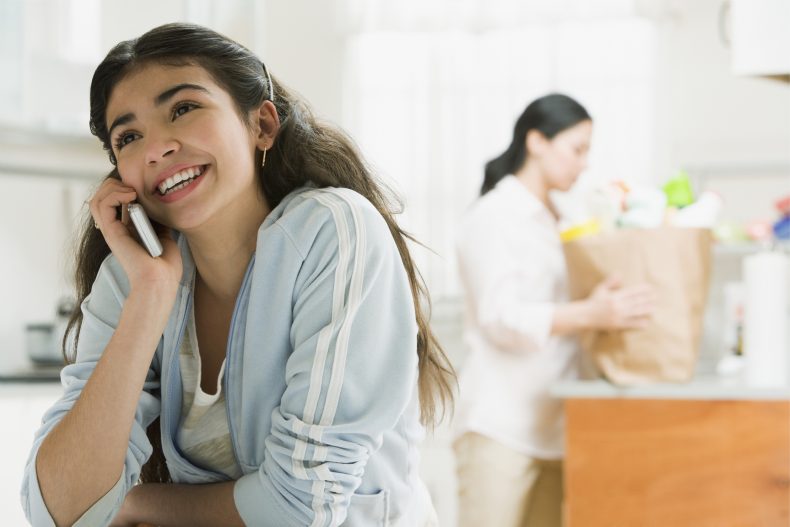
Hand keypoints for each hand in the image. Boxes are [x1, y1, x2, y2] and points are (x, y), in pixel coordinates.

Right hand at [88, 177, 181, 294]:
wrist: (161, 281)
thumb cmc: (165, 265)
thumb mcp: (165, 236)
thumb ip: (158, 221)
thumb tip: (160, 206)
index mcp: (127, 229)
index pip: (114, 201)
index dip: (124, 188)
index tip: (143, 188)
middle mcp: (116, 229)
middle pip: (102, 197)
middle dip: (116, 184)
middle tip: (135, 189)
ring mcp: (112, 231)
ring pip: (97, 199)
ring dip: (113, 187)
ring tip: (132, 192)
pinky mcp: (111, 233)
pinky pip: (102, 205)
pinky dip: (115, 194)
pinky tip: (131, 197)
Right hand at [586, 275, 653, 330]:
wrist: (585, 316)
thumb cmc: (593, 301)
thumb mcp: (600, 289)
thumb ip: (610, 282)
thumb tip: (619, 273)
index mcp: (614, 296)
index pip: (631, 292)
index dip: (641, 290)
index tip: (650, 288)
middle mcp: (617, 306)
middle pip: (635, 301)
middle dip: (647, 299)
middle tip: (657, 297)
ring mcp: (617, 316)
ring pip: (635, 312)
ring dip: (646, 309)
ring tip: (655, 307)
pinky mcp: (616, 325)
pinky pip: (630, 324)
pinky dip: (638, 323)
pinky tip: (646, 322)